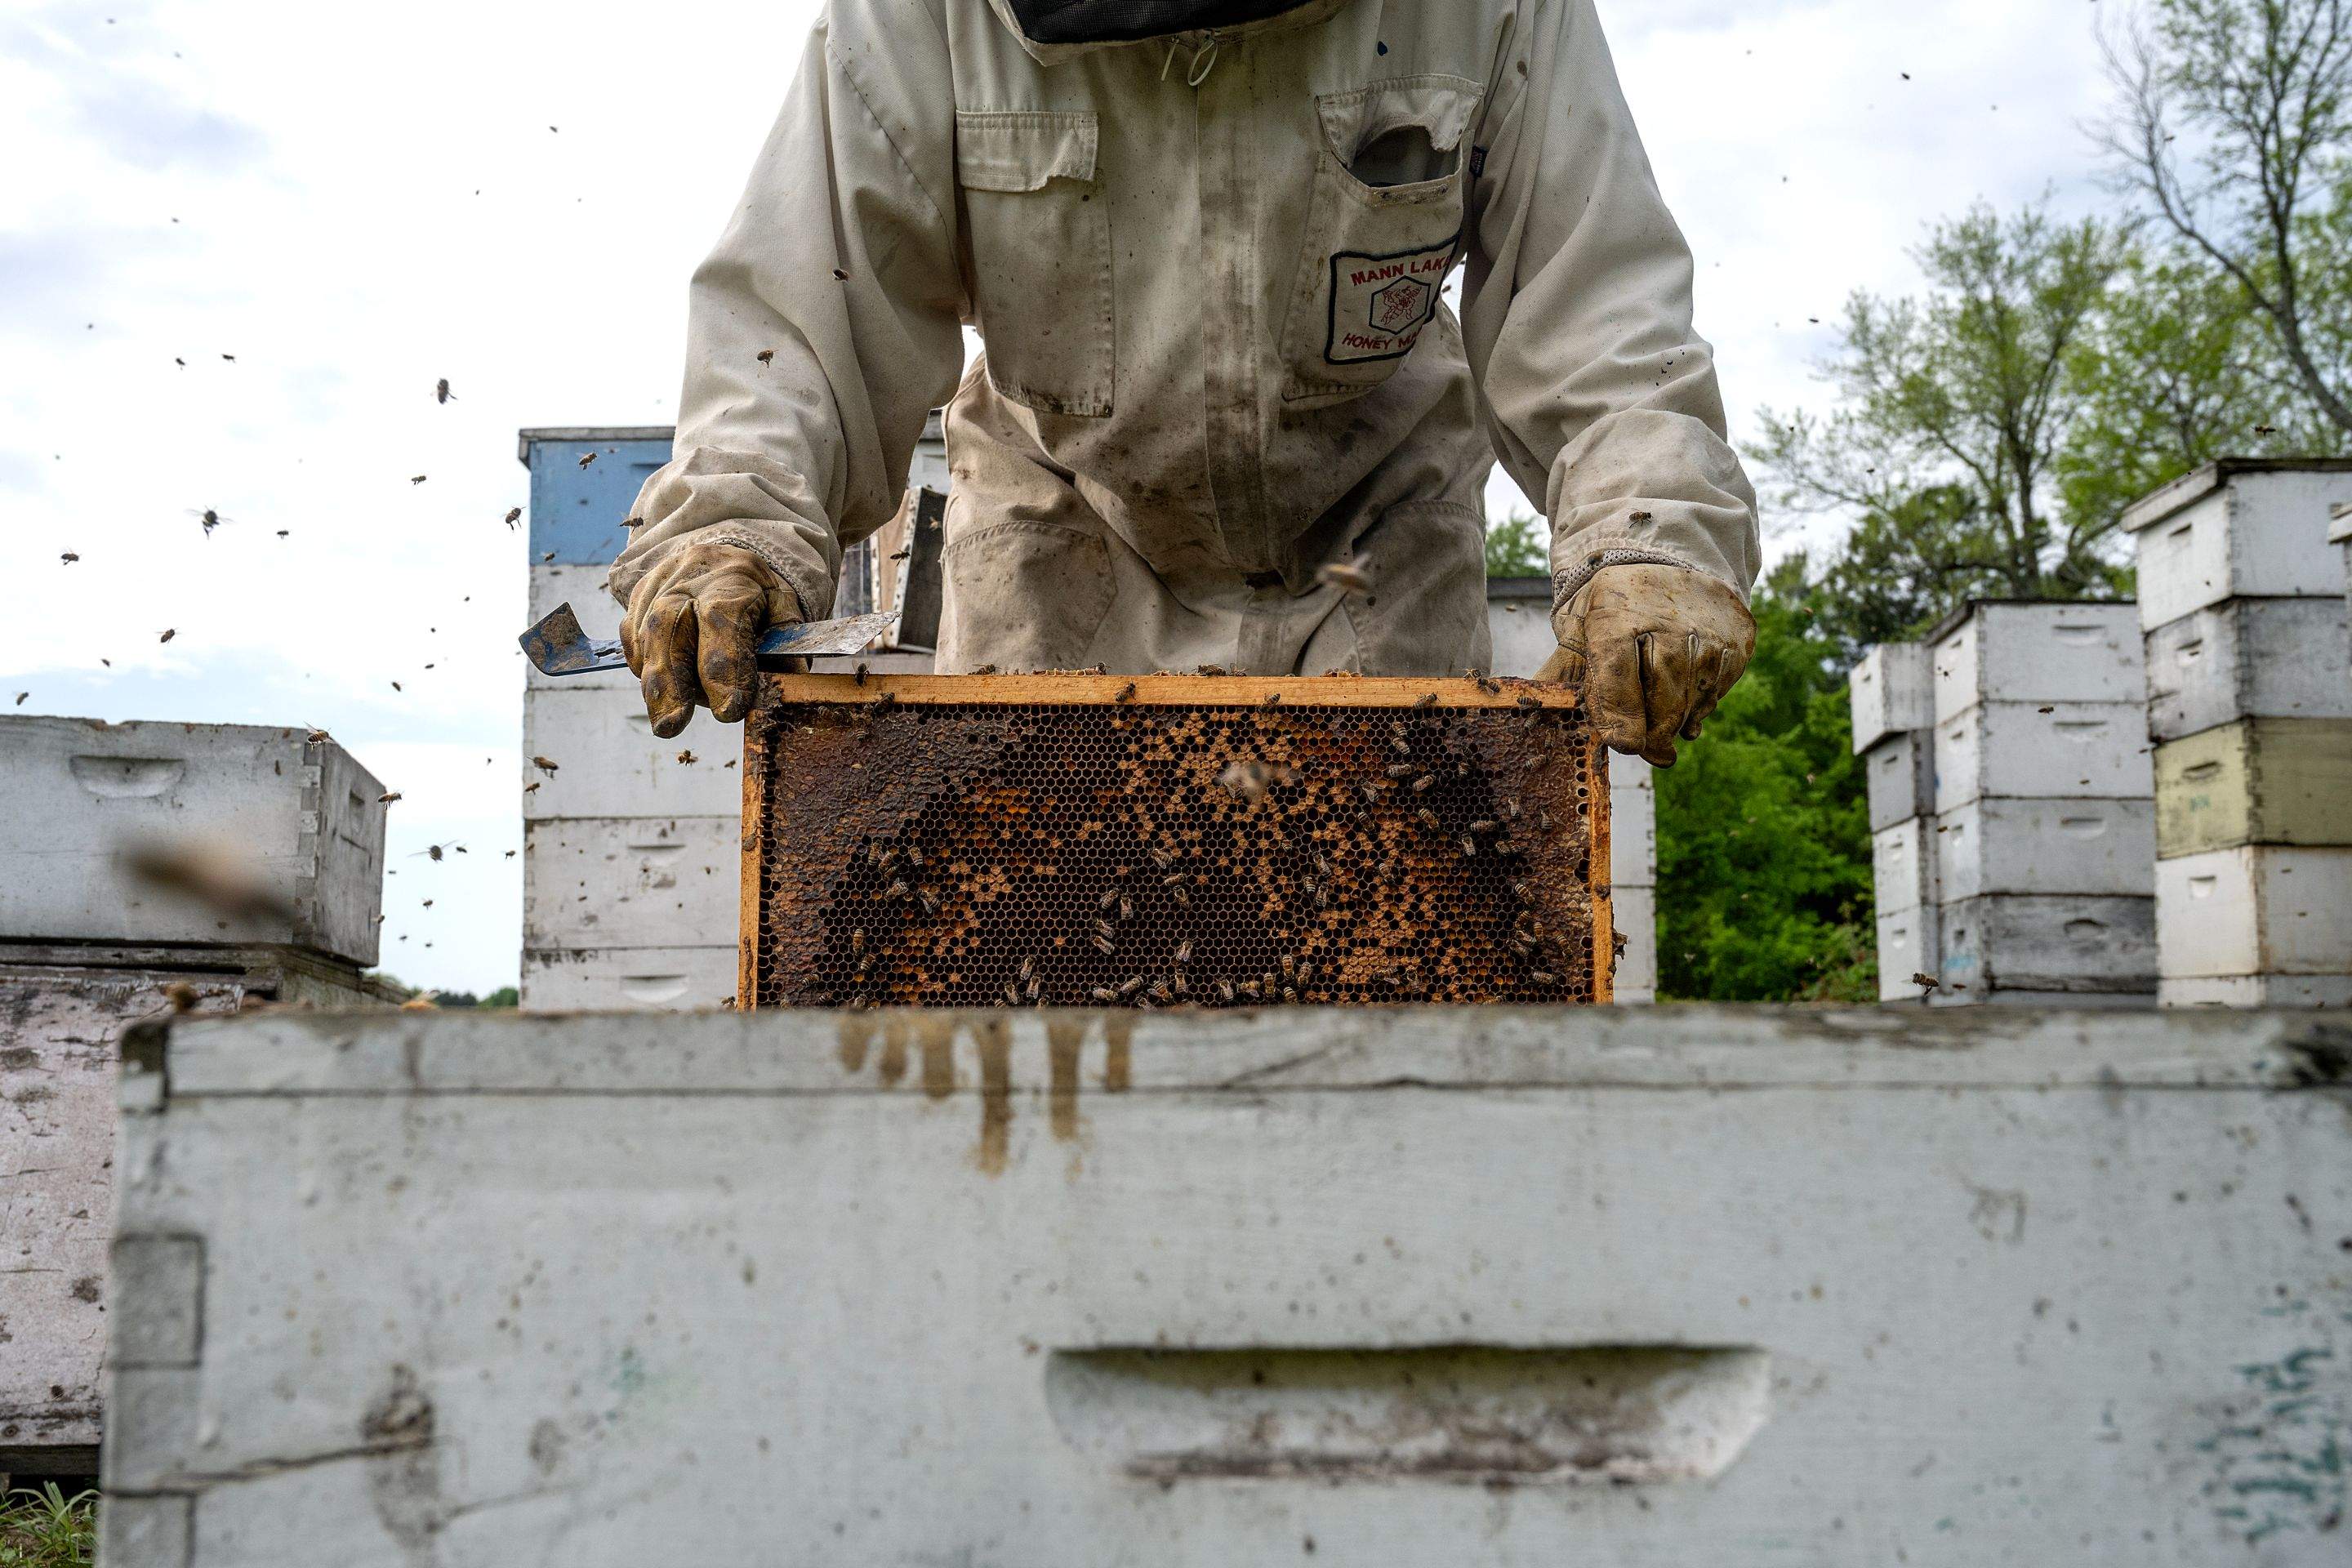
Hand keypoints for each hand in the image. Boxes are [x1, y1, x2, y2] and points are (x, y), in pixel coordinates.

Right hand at [619, 543, 800, 736]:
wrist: (727, 554)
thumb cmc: (758, 593)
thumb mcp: (784, 613)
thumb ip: (783, 652)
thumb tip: (779, 693)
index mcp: (733, 578)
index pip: (722, 622)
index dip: (723, 669)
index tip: (728, 711)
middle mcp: (690, 576)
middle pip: (668, 625)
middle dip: (670, 681)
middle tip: (672, 725)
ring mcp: (659, 582)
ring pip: (644, 633)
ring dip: (655, 681)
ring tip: (666, 716)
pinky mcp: (639, 594)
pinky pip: (632, 633)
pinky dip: (642, 665)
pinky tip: (658, 687)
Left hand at [1538, 564, 1754, 765]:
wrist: (1670, 562)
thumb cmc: (1614, 608)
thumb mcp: (1579, 629)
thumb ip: (1560, 675)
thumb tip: (1527, 712)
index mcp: (1615, 615)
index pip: (1618, 672)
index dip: (1619, 713)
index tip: (1622, 744)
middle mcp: (1667, 620)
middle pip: (1662, 697)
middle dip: (1651, 733)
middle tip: (1645, 749)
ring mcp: (1707, 631)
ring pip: (1692, 701)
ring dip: (1674, 723)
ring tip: (1661, 722)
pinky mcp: (1737, 641)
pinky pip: (1716, 692)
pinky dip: (1699, 706)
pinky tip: (1684, 697)